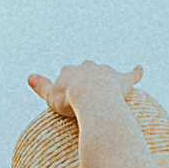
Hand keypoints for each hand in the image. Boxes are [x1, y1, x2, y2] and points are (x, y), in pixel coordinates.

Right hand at [26, 61, 144, 128]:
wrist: (92, 97)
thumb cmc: (70, 100)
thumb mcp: (50, 96)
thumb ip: (41, 86)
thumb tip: (29, 76)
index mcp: (71, 71)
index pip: (68, 73)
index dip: (68, 84)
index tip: (69, 94)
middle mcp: (88, 67)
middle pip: (87, 69)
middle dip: (86, 77)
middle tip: (86, 92)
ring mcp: (106, 72)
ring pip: (106, 72)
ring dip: (106, 77)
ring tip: (108, 87)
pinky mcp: (122, 80)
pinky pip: (131, 75)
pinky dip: (136, 72)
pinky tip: (139, 69)